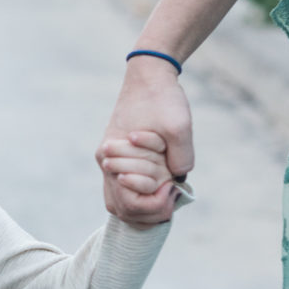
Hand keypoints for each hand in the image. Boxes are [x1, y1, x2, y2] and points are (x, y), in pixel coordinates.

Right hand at [97, 57, 192, 225]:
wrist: (148, 76)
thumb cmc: (160, 98)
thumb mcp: (179, 126)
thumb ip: (181, 158)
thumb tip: (178, 180)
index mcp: (112, 158)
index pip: (131, 203)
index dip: (155, 204)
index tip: (174, 188)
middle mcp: (107, 165)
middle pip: (122, 210)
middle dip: (150, 211)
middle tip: (172, 198)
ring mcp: (110, 165)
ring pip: (119, 206)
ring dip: (143, 209)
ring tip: (165, 199)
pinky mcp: (117, 163)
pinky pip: (122, 193)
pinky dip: (139, 198)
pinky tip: (157, 192)